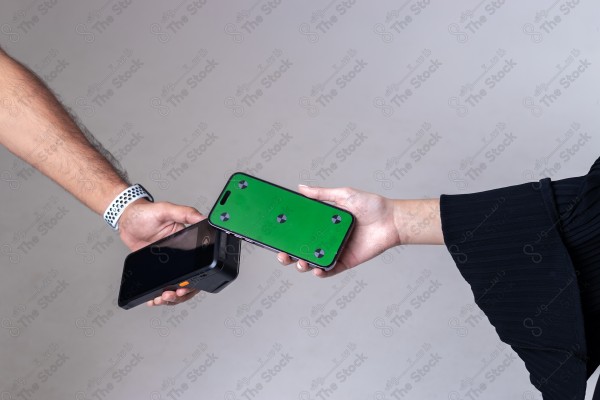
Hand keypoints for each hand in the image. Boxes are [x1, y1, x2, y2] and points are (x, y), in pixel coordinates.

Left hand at [118, 199, 203, 305]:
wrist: (126, 220)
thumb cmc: (145, 213)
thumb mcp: (166, 210)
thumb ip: (185, 213)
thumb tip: (203, 218)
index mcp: (187, 242)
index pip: (198, 265)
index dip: (194, 280)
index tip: (184, 286)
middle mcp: (180, 255)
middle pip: (189, 281)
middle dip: (182, 294)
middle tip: (172, 294)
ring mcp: (168, 264)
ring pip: (176, 287)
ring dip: (171, 298)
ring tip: (162, 298)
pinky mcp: (155, 269)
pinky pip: (160, 285)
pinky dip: (158, 296)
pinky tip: (153, 298)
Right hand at [277, 185, 401, 277]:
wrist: (392, 220)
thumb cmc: (371, 205)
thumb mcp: (343, 195)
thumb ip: (321, 194)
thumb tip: (301, 187)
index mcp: (323, 224)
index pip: (300, 231)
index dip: (287, 236)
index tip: (276, 236)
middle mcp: (326, 239)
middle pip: (301, 250)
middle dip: (288, 255)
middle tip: (282, 254)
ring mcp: (335, 251)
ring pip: (312, 262)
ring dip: (302, 265)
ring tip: (300, 262)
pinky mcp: (346, 261)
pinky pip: (330, 270)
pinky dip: (321, 273)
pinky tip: (315, 270)